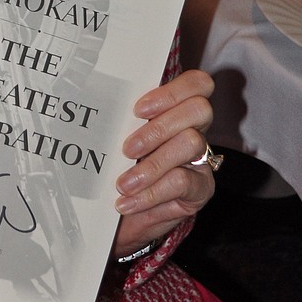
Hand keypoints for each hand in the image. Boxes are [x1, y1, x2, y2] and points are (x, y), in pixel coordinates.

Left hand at [112, 68, 214, 258]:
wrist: (125, 217)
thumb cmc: (120, 170)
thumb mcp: (120, 142)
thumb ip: (122, 123)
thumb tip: (99, 107)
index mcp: (176, 110)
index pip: (196, 84)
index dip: (171, 92)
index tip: (138, 110)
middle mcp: (195, 129)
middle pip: (199, 108)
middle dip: (159, 127)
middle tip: (127, 149)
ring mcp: (201, 158)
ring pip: (191, 143)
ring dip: (152, 165)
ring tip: (123, 184)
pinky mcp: (202, 188)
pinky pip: (182, 182)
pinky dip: (150, 193)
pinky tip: (127, 201)